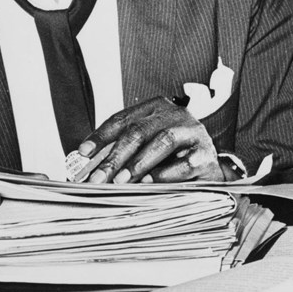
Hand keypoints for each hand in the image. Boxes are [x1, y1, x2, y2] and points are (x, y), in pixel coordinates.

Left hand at [79, 97, 228, 183]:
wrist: (210, 167)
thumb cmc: (173, 155)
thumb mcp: (147, 146)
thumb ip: (123, 150)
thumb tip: (90, 165)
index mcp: (156, 107)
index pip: (123, 118)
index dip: (101, 135)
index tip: (82, 153)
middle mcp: (175, 115)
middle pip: (139, 131)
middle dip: (115, 156)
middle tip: (98, 177)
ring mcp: (193, 132)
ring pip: (162, 142)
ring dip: (138, 163)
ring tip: (120, 181)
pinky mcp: (206, 154)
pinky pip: (183, 164)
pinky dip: (164, 174)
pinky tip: (149, 183)